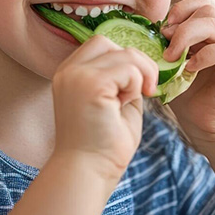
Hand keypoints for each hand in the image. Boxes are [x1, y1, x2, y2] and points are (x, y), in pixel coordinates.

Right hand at [50, 35, 158, 178]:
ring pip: (125, 53)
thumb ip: (124, 79)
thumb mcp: (116, 101)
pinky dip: (136, 85)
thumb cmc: (104, 144)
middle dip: (137, 61)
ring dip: (140, 75)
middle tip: (146, 89)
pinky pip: (129, 69)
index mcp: (70, 73)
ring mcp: (77, 76)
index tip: (136, 86)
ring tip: (132, 100)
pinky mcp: (90, 85)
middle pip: (110, 42)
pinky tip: (126, 104)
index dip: (124, 59)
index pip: (100, 44)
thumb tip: (144, 63)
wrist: (88, 172)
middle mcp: (68, 70)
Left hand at [159, 0, 214, 143]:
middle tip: (165, 47)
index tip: (163, 29)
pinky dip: (204, 55)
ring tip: (172, 58)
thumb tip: (160, 24)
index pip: (204, 2)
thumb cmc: (186, 92)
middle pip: (209, 10)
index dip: (182, 9)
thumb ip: (171, 38)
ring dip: (187, 38)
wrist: (201, 123)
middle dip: (181, 26)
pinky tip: (190, 68)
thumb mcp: (173, 59)